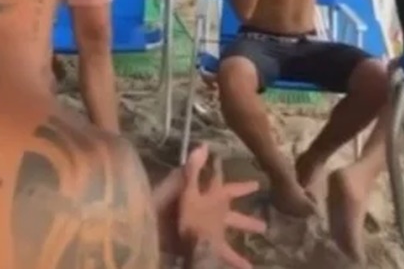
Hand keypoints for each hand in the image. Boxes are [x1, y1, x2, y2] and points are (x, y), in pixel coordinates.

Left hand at [158, 145, 264, 267]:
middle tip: (264, 227)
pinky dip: (229, 263)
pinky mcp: (194, 251)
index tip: (257, 185)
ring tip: (250, 266)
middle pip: (230, 218)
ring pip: (224, 243)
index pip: (224, 190)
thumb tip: (204, 146)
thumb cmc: (157, 207)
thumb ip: (191, 170)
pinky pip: (213, 258)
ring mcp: (199, 236)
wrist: (139, 233)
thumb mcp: (176, 187)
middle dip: (245, 221)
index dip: (240, 187)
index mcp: (199, 199)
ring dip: (237, 253)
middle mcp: (202, 217)